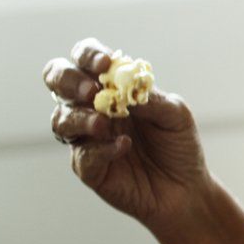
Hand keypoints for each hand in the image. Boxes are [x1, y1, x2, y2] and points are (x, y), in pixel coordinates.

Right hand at [41, 37, 207, 228]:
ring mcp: (85, 138)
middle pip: (57, 82)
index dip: (88, 55)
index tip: (105, 64)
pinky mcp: (88, 168)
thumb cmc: (178, 144)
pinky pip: (82, 155)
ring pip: (61, 121)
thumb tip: (125, 85)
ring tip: (105, 124)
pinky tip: (123, 146)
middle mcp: (91, 108)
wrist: (185, 187)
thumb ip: (150, 99)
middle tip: (92, 92)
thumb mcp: (175, 115)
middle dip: (68, 81)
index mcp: (111, 87)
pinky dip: (100, 149)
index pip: (85, 59)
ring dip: (81, 118)